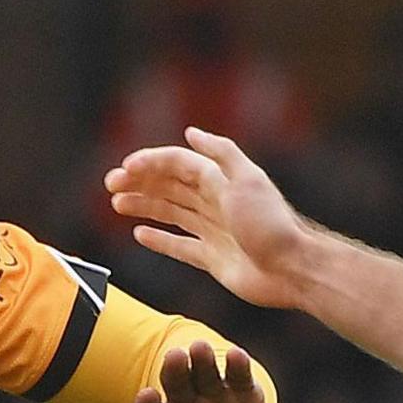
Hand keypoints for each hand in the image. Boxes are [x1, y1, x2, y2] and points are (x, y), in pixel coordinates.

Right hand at [105, 127, 312, 308]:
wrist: (292, 269)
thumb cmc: (272, 224)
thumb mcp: (249, 180)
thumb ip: (222, 153)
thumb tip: (191, 133)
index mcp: (221, 181)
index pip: (178, 164)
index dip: (151, 163)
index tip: (125, 168)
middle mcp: (215, 203)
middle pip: (170, 187)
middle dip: (140, 183)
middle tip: (110, 186)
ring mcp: (213, 231)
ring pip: (171, 214)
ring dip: (144, 206)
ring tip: (117, 204)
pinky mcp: (213, 259)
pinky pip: (181, 247)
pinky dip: (160, 240)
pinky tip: (140, 233)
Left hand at [132, 339, 264, 402]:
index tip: (146, 397)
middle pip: (176, 383)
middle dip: (174, 371)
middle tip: (174, 357)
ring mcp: (213, 394)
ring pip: (203, 372)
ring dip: (201, 360)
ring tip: (199, 349)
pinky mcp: (241, 391)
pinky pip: (237, 375)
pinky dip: (237, 365)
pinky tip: (235, 355)